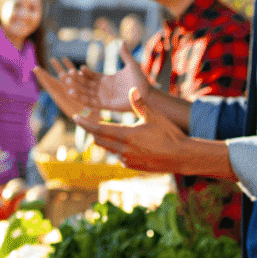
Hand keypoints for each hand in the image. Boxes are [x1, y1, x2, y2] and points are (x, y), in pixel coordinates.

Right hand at [37, 46, 148, 113]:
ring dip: (75, 88)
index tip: (76, 68)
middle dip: (76, 80)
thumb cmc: (141, 81)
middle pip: (85, 84)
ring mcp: (103, 97)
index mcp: (106, 80)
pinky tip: (73, 93)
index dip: (83, 73)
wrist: (147, 95)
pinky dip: (81, 98)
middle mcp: (102, 89)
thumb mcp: (132, 65)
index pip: (91, 76)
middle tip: (65, 74)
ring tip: (66, 83)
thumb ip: (125, 55)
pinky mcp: (105, 105)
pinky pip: (90, 102)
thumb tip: (121, 41)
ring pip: (85, 93)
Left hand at [72, 87, 197, 173]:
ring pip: (109, 149)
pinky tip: (124, 145)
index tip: (75, 117)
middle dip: (93, 131)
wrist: (181, 157)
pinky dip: (117, 150)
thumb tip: (131, 90)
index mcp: (126, 135)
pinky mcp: (132, 167)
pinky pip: (119, 157)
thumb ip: (140, 104)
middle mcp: (123, 149)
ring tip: (103, 132)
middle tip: (87, 123)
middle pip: (99, 140)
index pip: (98, 129)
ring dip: (105, 141)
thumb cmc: (169, 135)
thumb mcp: (155, 117)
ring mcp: (127, 160)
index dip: (85, 123)